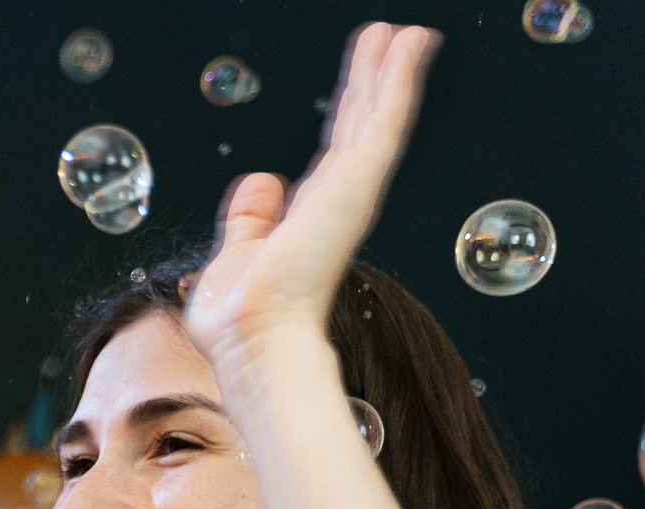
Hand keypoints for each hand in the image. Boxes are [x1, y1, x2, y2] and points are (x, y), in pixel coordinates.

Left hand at [181, 24, 439, 377]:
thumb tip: (261, 180)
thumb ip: (249, 217)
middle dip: (377, 79)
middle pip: (362, 125)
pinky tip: (411, 46)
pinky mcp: (356, 185)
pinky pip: (383, 120)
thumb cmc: (239, 319)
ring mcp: (351, 192)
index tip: (362, 75)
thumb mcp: (234, 256)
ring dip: (394, 71)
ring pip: (379, 116)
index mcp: (311, 217)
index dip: (350, 110)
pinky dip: (398, 80)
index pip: (336, 150)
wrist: (252, 338)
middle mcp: (337, 201)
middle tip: (394, 38)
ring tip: (410, 33)